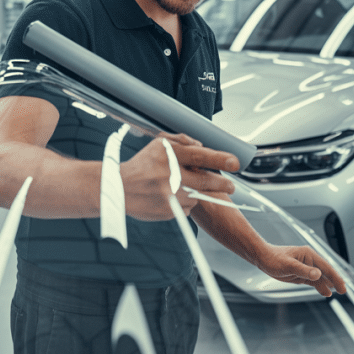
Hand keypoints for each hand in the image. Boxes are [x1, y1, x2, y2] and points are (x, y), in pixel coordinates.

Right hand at [119, 133, 237, 219]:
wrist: (118, 189)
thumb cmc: (141, 165)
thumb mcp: (158, 145)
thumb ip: (181, 141)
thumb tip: (201, 146)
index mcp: (168, 156)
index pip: (200, 156)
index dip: (220, 159)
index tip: (234, 162)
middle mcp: (170, 176)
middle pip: (206, 180)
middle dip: (223, 184)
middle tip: (231, 186)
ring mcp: (170, 195)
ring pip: (196, 195)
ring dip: (196, 192)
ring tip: (180, 187)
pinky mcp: (169, 211)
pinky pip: (187, 207)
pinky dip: (185, 202)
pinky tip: (171, 197)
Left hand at [256, 244, 347, 296]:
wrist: (263, 259)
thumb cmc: (273, 258)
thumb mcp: (288, 265)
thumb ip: (304, 270)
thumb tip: (318, 274)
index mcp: (309, 255)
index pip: (326, 267)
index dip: (335, 277)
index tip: (342, 286)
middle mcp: (309, 260)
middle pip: (326, 272)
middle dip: (335, 281)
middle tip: (344, 291)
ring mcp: (306, 268)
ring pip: (321, 277)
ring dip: (329, 284)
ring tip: (338, 292)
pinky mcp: (301, 274)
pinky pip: (314, 281)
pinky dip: (320, 287)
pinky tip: (326, 292)